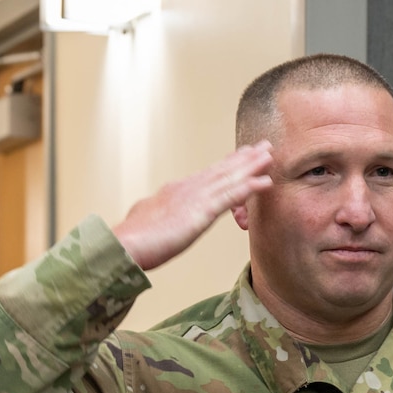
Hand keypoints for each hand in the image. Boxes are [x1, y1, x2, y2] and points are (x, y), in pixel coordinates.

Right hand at [111, 143, 273, 270]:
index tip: (241, 155)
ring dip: (251, 166)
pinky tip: (265, 182)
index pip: (206, 175)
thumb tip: (156, 217)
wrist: (122, 246)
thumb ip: (157, 216)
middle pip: (221, 170)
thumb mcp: (146, 221)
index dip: (226, 164)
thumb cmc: (131, 240)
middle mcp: (187, 189)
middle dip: (244, 158)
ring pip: (229, 178)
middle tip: (263, 146)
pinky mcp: (200, 212)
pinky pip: (230, 196)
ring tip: (270, 156)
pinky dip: (249, 187)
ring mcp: (194, 198)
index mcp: (174, 192)